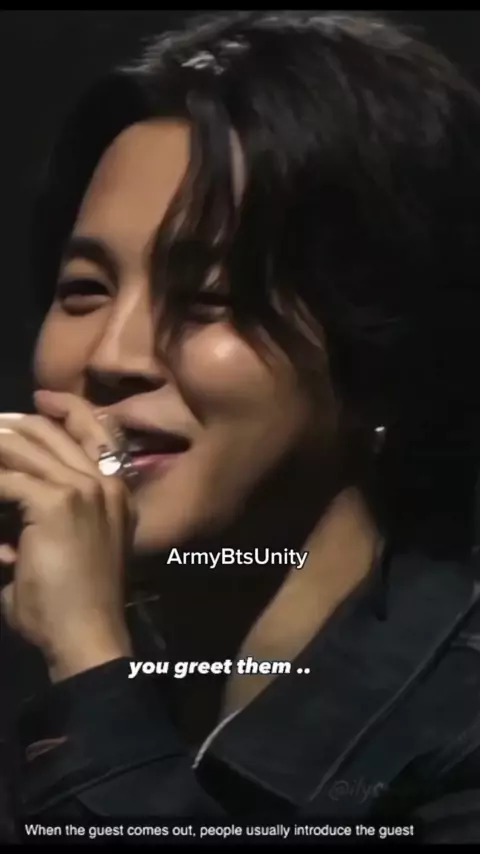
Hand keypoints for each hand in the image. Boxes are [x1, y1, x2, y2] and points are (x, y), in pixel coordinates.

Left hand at [0, 391, 134, 681]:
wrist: (87, 635)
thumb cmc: (76, 603)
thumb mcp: (70, 545)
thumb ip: (47, 512)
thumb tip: (12, 490)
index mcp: (116, 490)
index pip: (94, 429)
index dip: (65, 407)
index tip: (39, 401)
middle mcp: (104, 481)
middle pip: (51, 431)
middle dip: (10, 424)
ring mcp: (83, 488)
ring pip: (24, 447)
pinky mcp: (56, 501)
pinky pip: (6, 480)